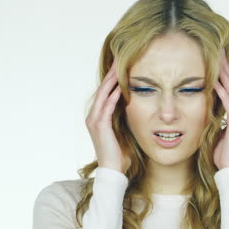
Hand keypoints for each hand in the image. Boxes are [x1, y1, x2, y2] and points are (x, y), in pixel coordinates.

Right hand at [85, 58, 130, 174]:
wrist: (114, 171)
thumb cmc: (121, 152)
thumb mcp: (123, 129)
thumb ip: (125, 116)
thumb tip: (135, 103)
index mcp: (98, 116)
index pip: (105, 91)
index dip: (113, 77)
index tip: (121, 63)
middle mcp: (93, 116)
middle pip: (103, 88)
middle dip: (111, 73)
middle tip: (119, 57)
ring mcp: (95, 120)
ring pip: (103, 94)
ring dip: (112, 80)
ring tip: (119, 65)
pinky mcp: (100, 126)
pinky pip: (107, 107)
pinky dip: (113, 96)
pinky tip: (120, 86)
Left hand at [213, 49, 228, 168]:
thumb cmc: (222, 150)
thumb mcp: (217, 127)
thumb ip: (215, 114)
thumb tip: (205, 104)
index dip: (225, 70)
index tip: (217, 55)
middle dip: (226, 65)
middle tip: (218, 49)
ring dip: (225, 73)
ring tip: (218, 58)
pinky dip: (223, 91)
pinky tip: (216, 81)